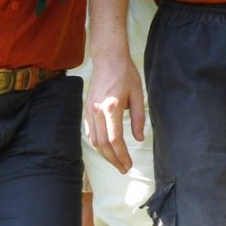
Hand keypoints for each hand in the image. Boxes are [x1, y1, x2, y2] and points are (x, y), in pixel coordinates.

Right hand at [84, 51, 145, 172]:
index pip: (114, 140)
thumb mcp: (138, 93)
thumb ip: (139, 117)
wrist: (108, 57)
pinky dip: (96, 143)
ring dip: (104, 154)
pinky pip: (89, 131)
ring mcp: (89, 110)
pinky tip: (104, 148)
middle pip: (102, 144)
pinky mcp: (87, 108)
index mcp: (112, 107)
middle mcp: (97, 111)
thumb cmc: (125, 73)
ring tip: (116, 161)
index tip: (128, 165)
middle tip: (123, 169)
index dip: (121, 156)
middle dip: (113, 160)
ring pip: (94, 140)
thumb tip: (138, 138)